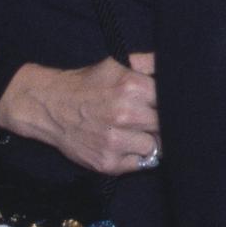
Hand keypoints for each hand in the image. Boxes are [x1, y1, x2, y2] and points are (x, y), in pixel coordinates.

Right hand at [0, 51, 158, 174]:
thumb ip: (149, 62)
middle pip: (165, 126)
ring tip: (135, 131)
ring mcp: (116, 141)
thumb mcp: (118, 63)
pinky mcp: (108, 163)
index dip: (171, 103)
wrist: (49, 106)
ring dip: (149, 141)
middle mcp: (125, 115)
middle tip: (150, 119)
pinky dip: (136, 156)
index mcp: (132, 87)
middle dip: (161, 123)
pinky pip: (139, 164)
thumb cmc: (88, 84)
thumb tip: (176, 64)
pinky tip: (125, 144)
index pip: (171, 100)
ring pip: (155, 147)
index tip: (168, 105)